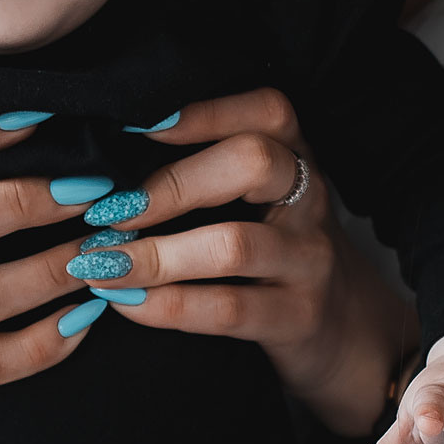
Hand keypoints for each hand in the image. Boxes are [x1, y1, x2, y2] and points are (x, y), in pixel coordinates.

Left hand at [44, 90, 415, 435]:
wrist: (345, 332)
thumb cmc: (273, 251)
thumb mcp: (257, 199)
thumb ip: (203, 170)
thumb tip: (103, 159)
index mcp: (297, 155)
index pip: (265, 111)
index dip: (201, 113)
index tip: (132, 125)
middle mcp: (310, 199)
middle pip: (254, 163)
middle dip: (171, 184)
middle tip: (106, 209)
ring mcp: (309, 260)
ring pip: (234, 244)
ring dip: (155, 255)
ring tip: (98, 263)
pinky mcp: (298, 318)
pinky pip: (228, 308)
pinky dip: (167, 304)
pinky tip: (125, 303)